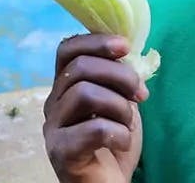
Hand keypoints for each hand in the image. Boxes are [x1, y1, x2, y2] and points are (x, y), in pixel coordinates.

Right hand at [43, 34, 147, 182]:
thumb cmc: (114, 144)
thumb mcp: (119, 103)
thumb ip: (116, 79)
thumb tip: (127, 52)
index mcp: (64, 87)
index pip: (67, 49)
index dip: (95, 41)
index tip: (125, 46)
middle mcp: (53, 104)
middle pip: (79, 68)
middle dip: (119, 75)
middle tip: (141, 94)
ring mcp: (53, 128)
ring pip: (84, 93)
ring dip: (119, 106)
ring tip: (128, 124)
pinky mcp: (61, 152)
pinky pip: (94, 129)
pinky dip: (119, 133)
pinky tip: (123, 142)